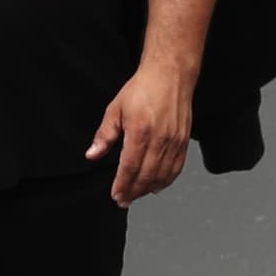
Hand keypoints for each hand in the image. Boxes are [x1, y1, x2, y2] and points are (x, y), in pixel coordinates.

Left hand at [90, 61, 196, 205]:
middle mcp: (159, 139)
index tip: (116, 195)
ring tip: (137, 195)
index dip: (122, 184)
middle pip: (146, 176)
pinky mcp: (183, 142)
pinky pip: (176, 169)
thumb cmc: (144, 89)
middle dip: (133, 191)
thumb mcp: (115, 109)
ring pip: (162, 175)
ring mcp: (174, 142)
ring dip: (148, 189)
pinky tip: (156, 186)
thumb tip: (92, 154)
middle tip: (123, 200)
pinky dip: (166, 181)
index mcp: (140, 131)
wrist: (170, 75)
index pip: (130, 167)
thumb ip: (105, 135)